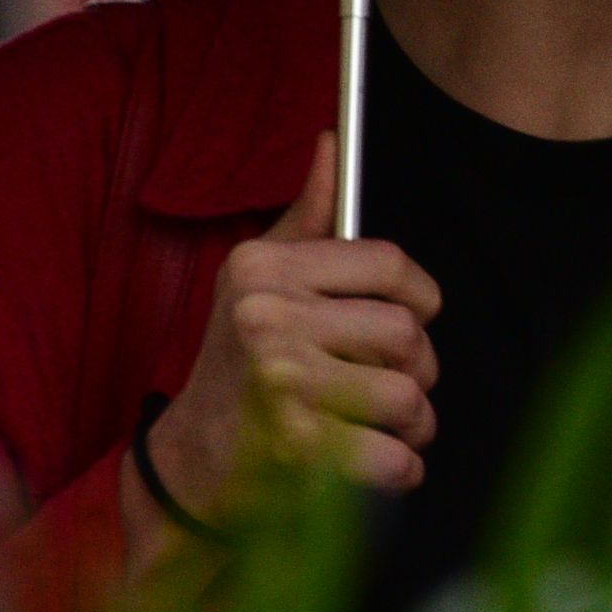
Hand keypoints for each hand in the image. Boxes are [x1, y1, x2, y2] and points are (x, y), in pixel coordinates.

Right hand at [134, 135, 443, 542]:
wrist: (191, 460)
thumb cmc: (237, 363)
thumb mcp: (257, 279)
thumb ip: (308, 218)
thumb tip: (331, 142)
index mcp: (264, 270)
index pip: (388, 262)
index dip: (420, 294)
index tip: (417, 315)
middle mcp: (266, 319)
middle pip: (406, 333)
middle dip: (419, 369)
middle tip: (398, 385)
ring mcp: (280, 383)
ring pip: (407, 396)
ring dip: (415, 424)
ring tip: (391, 428)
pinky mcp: (295, 448)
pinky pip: (393, 456)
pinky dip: (402, 469)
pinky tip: (382, 464)